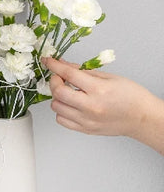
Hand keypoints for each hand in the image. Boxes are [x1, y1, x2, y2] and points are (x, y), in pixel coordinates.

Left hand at [45, 57, 163, 142]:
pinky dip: (61, 111)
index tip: (48, 61)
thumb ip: (84, 71)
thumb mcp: (110, 77)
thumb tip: (64, 65)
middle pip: (58, 92)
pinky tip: (70, 105)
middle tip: (59, 77)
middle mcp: (91, 107)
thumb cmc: (132, 97)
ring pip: (56, 107)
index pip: (69, 74)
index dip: (54, 66)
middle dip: (54, 81)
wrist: (143, 118)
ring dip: (58, 97)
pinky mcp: (85, 129)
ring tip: (68, 92)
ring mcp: (87, 120)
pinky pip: (61, 120)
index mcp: (99, 90)